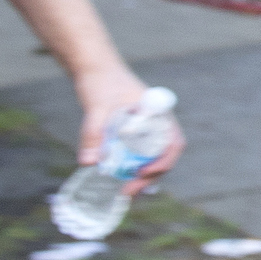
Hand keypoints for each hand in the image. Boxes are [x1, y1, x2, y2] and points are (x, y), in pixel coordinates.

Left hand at [73, 59, 176, 180]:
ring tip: (125, 190)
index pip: (172, 142)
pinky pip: (140, 155)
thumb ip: (93, 133)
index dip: (163, 161)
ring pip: (153, 158)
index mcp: (157, 113)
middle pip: (164, 155)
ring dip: (143, 176)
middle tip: (129, 190)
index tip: (143, 173)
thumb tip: (88, 162)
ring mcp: (146, 129)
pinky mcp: (134, 133)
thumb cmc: (101, 82)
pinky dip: (132, 168)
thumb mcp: (97, 107)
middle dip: (150, 177)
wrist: (94, 69)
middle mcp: (156, 122)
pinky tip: (119, 177)